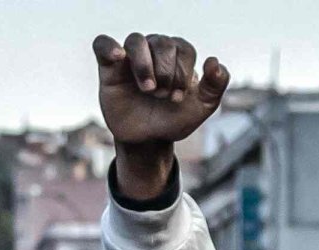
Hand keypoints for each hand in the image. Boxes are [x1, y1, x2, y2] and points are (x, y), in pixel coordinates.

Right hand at [94, 33, 227, 203]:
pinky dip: (109, 47)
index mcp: (177, 54)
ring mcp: (130, 57)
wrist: (147, 140)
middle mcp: (154, 50)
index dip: (182, 72)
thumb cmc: (173, 119)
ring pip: (136, 41)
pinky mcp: (109, 67)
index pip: (182, 48)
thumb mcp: (201, 107)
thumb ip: (216, 85)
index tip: (177, 97)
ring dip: (144, 65)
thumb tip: (214, 61)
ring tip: (148, 88)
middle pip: (161, 43)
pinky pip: (103, 44)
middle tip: (162, 96)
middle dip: (166, 71)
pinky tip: (118, 57)